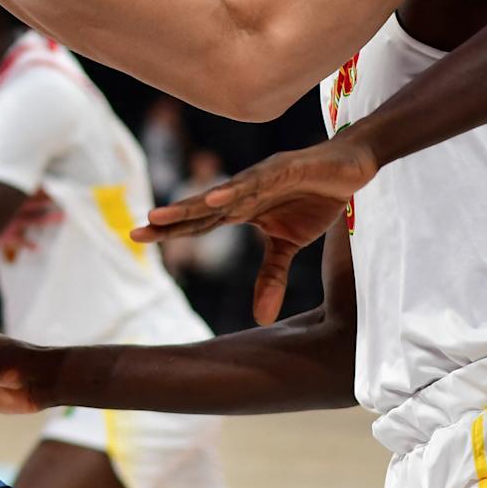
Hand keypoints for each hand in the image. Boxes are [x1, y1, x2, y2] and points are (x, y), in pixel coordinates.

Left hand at [132, 136, 376, 324]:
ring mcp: (261, 177)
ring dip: (191, 205)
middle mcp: (244, 191)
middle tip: (136, 232)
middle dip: (169, 220)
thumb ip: (271, 276)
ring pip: (221, 193)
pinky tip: (216, 197)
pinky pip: (257, 179)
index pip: (200, 222)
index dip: (171, 230)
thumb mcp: (290, 244)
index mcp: (242, 208)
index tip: (137, 238)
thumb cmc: (314, 200)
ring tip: (162, 216)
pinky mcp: (285, 167)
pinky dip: (237, 187)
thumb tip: (261, 320)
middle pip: (200, 208)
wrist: (350, 167)